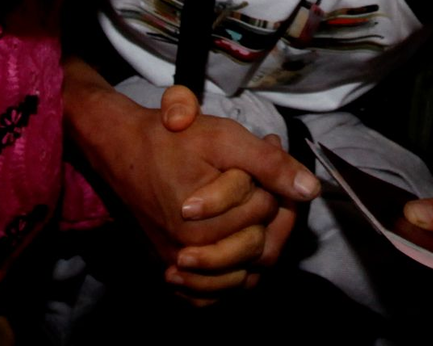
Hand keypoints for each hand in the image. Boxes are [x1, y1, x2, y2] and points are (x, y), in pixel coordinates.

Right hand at [63, 64, 317, 295]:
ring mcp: (179, 266)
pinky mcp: (170, 271)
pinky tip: (236, 245)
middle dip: (269, 212)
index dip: (278, 186)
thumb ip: (268, 164)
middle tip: (263, 181)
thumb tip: (312, 190)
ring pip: (241, 276)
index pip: (267, 214)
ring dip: (256, 244)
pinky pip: (213, 292)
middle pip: (259, 249)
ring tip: (252, 208)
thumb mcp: (223, 139)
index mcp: (207, 224)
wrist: (120, 149)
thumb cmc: (170, 140)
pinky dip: (231, 275)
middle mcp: (191, 254)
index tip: (272, 156)